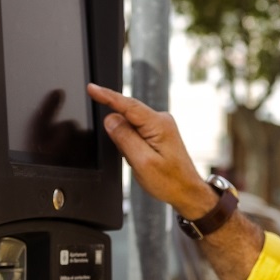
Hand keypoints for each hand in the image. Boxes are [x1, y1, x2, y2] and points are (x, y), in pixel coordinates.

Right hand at [87, 83, 217, 217]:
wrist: (187, 191)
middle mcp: (161, 120)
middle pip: (127, 116)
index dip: (107, 96)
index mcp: (158, 125)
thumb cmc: (170, 181)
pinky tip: (141, 159)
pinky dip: (131, 145)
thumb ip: (125, 138)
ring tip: (140, 162)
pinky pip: (135, 132)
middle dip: (119, 135)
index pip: (128, 105)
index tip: (92, 88)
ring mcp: (160, 126)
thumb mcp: (142, 162)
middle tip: (130, 157)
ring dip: (127, 143)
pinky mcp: (158, 133)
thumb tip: (110, 119)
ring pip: (129, 126)